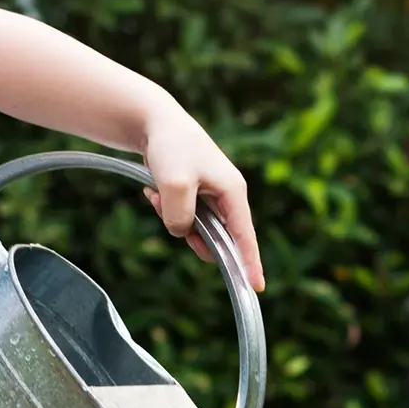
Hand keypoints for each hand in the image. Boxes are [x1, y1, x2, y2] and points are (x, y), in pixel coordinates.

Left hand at [140, 104, 264, 292]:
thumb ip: (181, 218)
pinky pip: (183, 216)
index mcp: (233, 191)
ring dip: (173, 219)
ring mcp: (210, 194)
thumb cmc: (171, 147)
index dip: (250, 263)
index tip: (257, 287)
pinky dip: (166, 209)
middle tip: (168, 212)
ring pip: (195, 227)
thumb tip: (182, 232)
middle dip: (192, 234)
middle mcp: (227, 195)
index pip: (245, 236)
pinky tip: (152, 191)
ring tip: (157, 195)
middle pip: (217, 235)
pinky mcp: (194, 192)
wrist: (152, 120)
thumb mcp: (175, 186)